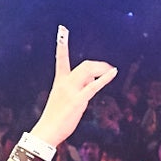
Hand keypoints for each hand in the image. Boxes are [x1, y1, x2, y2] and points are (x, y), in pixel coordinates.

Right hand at [30, 26, 118, 144]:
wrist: (47, 130)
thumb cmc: (56, 117)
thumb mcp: (65, 99)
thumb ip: (77, 89)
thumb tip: (91, 84)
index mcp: (59, 81)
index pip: (61, 58)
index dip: (62, 44)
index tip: (62, 30)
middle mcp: (65, 83)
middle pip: (83, 65)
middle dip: (98, 64)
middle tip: (107, 67)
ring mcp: (71, 91)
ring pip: (88, 71)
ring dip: (102, 69)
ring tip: (110, 71)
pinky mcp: (78, 100)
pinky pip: (94, 86)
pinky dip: (105, 78)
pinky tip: (113, 72)